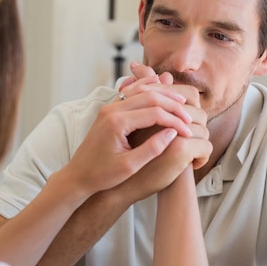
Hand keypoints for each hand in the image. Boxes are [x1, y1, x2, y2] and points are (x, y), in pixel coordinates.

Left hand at [113, 62, 211, 202]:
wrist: (78, 175)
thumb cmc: (102, 175)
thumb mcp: (130, 167)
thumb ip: (152, 148)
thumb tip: (173, 133)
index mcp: (117, 123)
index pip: (154, 113)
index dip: (175, 121)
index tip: (188, 131)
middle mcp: (112, 110)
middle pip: (150, 96)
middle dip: (172, 105)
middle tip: (188, 116)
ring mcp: (109, 107)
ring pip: (141, 90)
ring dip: (162, 95)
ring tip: (181, 102)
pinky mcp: (109, 110)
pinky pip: (132, 93)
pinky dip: (148, 89)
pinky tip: (161, 89)